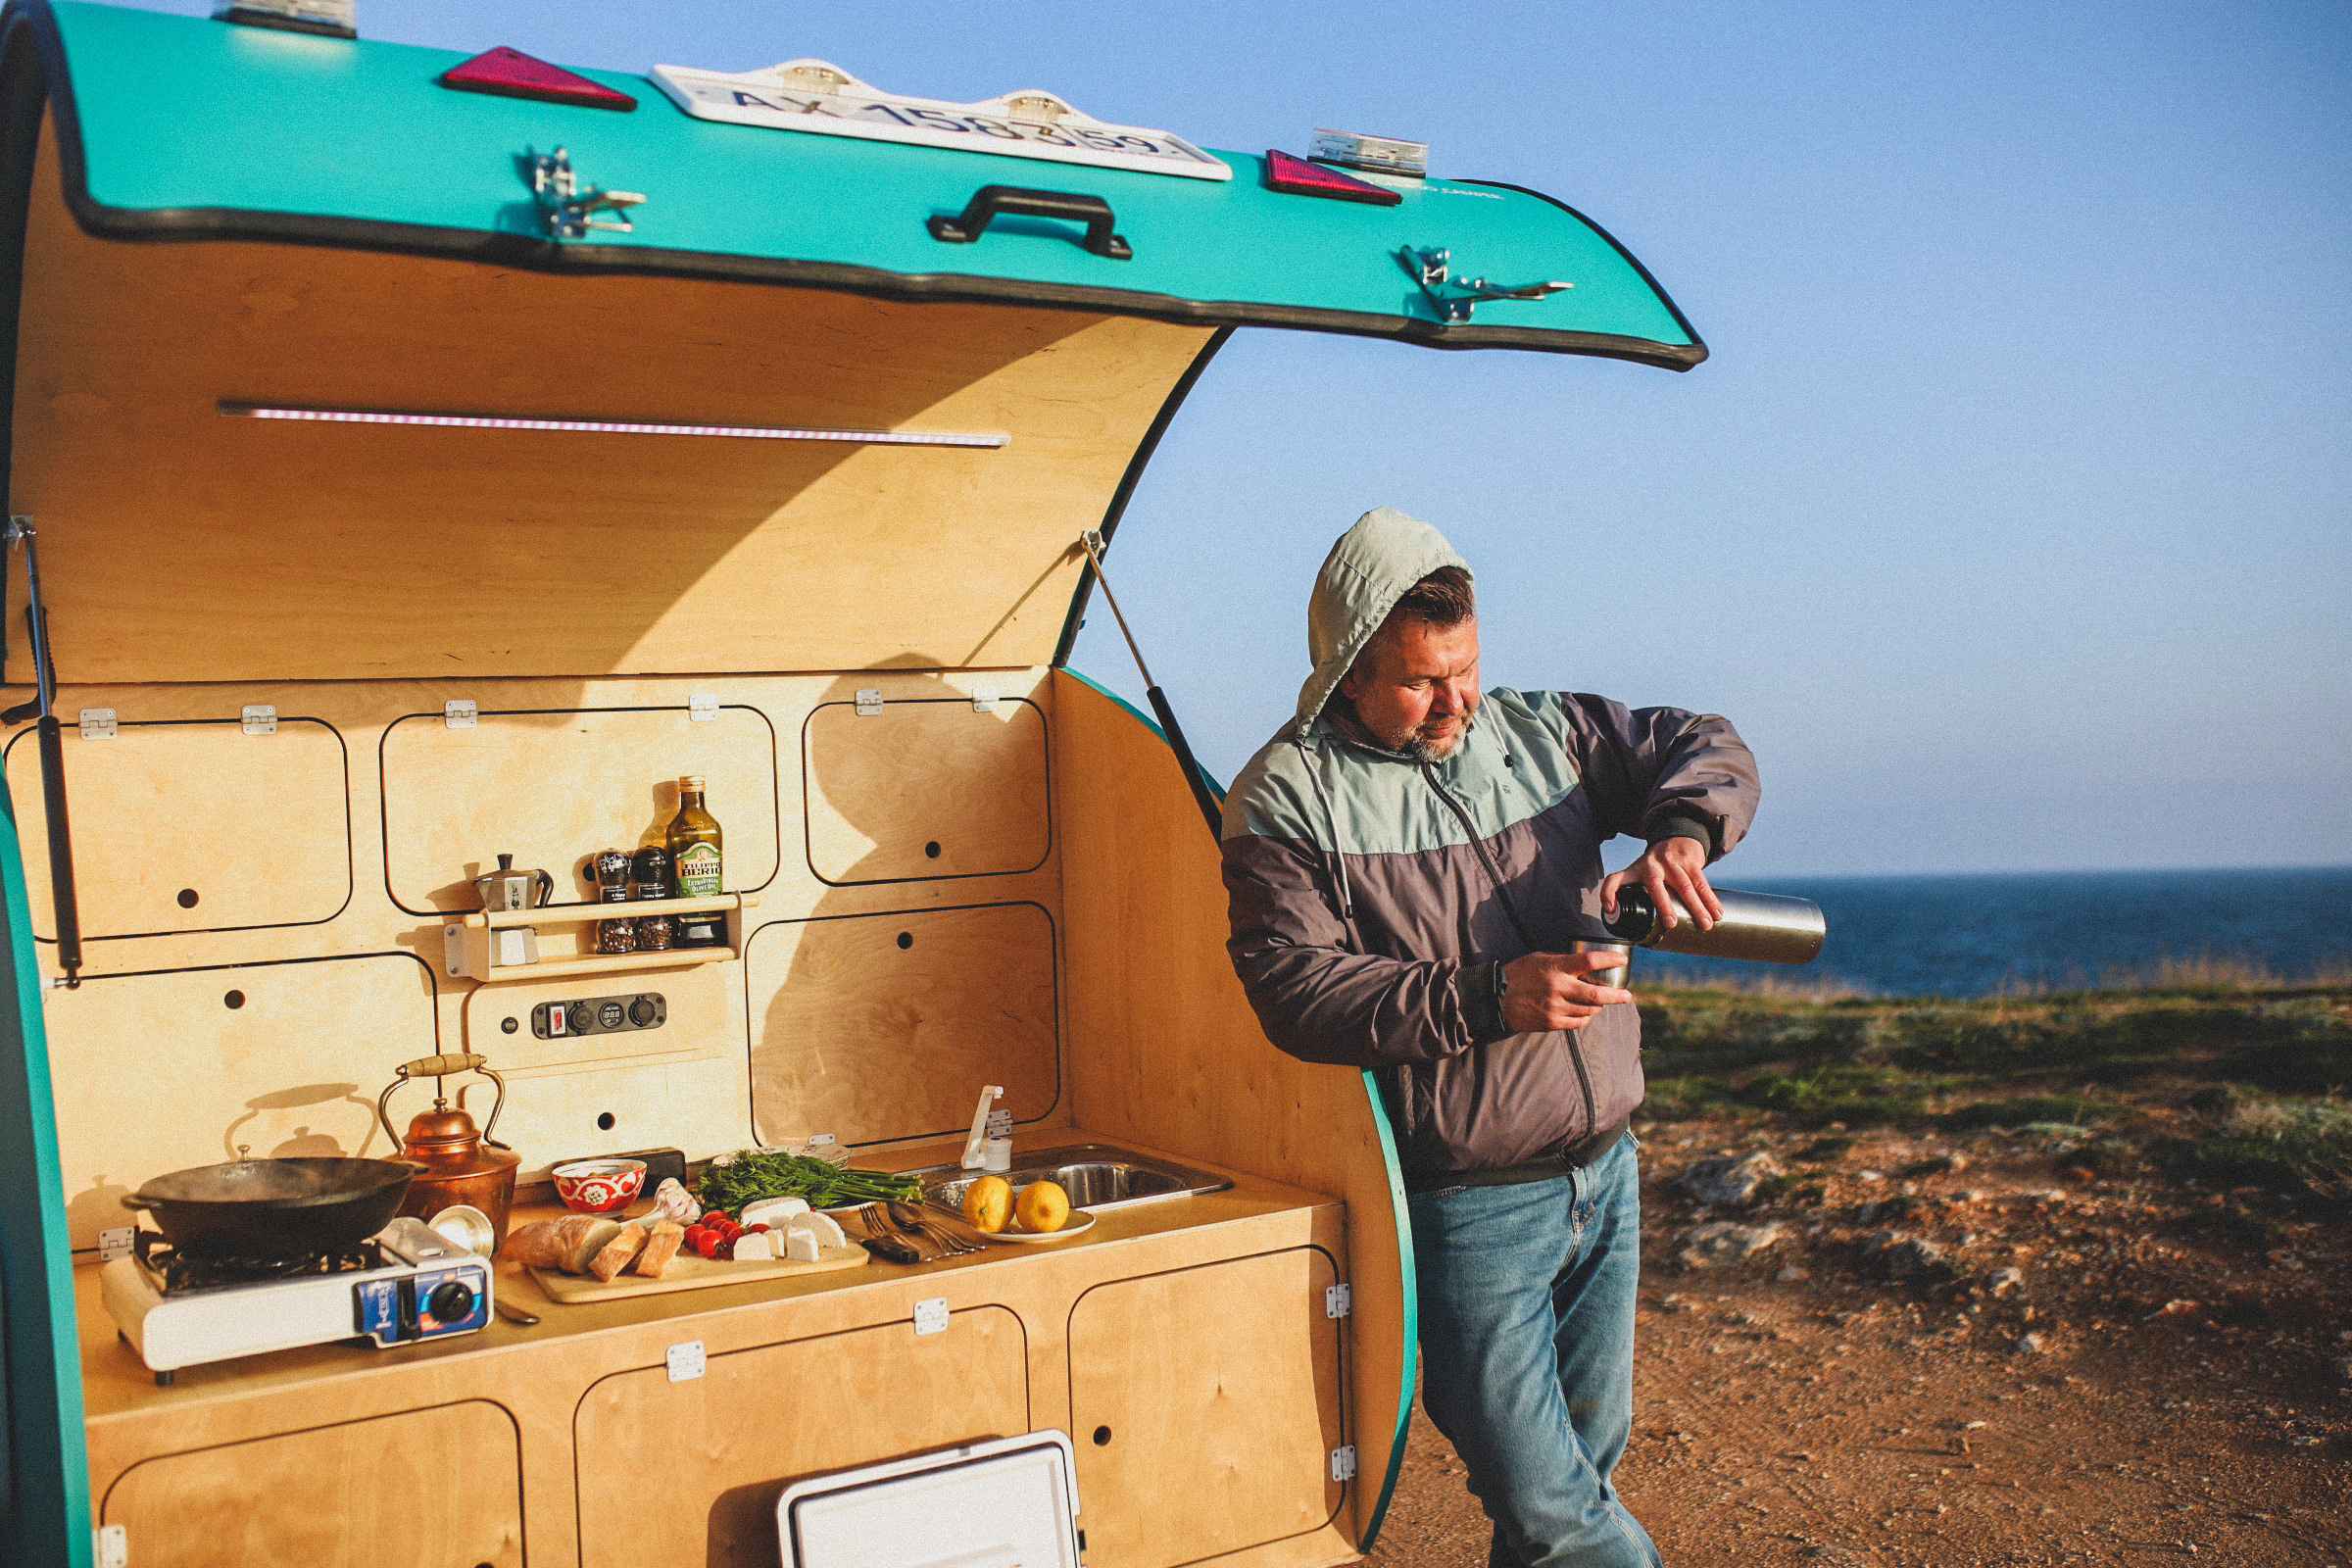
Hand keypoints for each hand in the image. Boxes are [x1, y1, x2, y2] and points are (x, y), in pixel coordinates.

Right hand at [1500, 949, 1633, 1032]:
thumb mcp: (1539, 959)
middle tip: (1627, 996)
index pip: (1589, 962)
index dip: (1609, 960)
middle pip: (1596, 994)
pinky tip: (1587, 1013)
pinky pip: (1578, 1022)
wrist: (1495, 998)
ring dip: (1599, 1007)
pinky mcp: (1551, 1023)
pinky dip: (1586, 1017)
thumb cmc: (1518, 974)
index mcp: (1555, 968)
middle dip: (1616, 996)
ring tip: (1602, 1003)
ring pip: (1589, 1010)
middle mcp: (1558, 988)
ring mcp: (1555, 1008)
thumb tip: (1585, 966)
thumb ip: (1562, 962)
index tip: (1623, 960)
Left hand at [1601, 836, 1720, 931]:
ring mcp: (1671, 862)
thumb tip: (1629, 924)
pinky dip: (1710, 899)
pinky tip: (1717, 913)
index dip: (1608, 894)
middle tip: (1671, 924)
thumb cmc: (1656, 865)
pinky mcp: (1689, 861)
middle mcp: (1651, 865)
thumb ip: (1635, 893)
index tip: (1610, 910)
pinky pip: (1702, 882)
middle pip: (1656, 886)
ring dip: (1697, 907)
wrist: (1676, 835)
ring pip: (1685, 886)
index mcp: (1634, 871)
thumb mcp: (1640, 871)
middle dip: (1664, 905)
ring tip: (1706, 925)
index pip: (1614, 880)